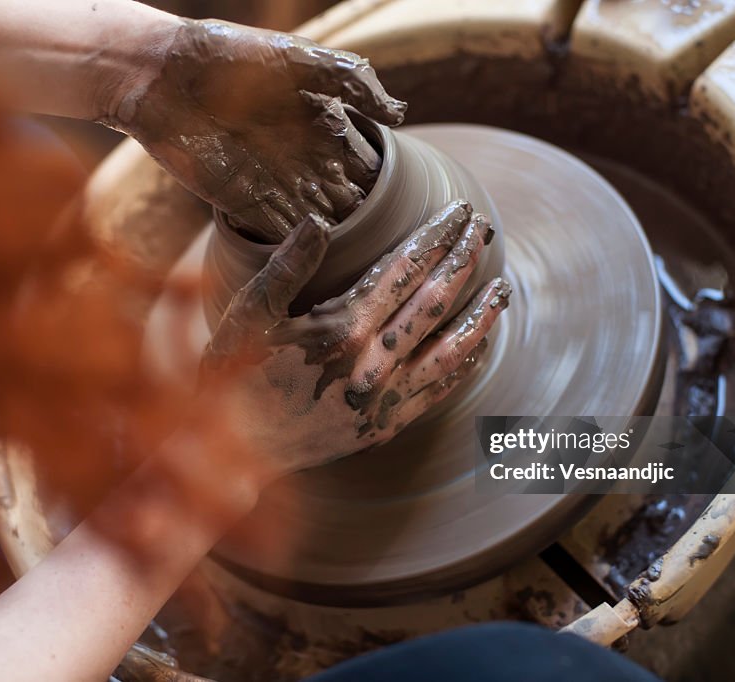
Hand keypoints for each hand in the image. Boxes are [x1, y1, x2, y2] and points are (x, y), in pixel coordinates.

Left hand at [109, 19, 406, 243]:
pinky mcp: (239, 202)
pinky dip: (296, 245)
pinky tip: (318, 258)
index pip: (363, 164)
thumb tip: (401, 114)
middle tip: (387, 244)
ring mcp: (272, 182)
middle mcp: (301, 158)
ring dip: (334, 237)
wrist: (159, 73)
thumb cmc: (229, 54)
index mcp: (320, 124)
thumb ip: (353, 82)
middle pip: (343, 198)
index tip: (404, 206)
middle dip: (363, 220)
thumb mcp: (300, 59)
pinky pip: (276, 231)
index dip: (382, 185)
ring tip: (360, 258)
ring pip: (315, 219)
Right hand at [201, 200, 510, 477]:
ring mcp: (384, 398)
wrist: (233, 456)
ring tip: (502, 289)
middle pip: (435, 301)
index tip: (458, 212)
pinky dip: (465, 365)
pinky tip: (480, 346)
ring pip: (451, 349)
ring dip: (481, 316)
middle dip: (464, 260)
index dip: (436, 236)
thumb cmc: (232, 378)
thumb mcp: (248, 315)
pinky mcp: (384, 425)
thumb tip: (319, 220)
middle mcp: (373, 363)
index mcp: (342, 328)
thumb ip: (286, 267)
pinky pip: (439, 391)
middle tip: (483, 229)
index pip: (405, 269)